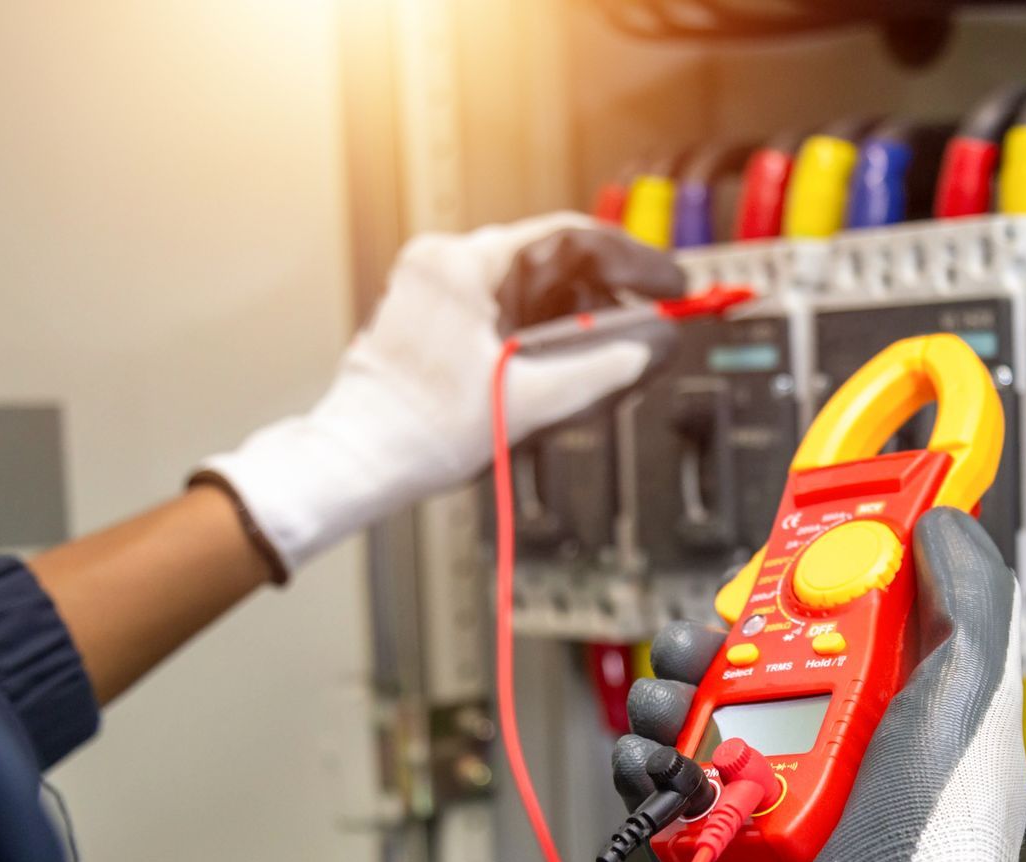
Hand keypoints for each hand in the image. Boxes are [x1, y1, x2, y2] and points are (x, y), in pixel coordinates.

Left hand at [195, 213, 684, 577]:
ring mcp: (432, 288)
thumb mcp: (529, 402)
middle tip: (645, 319)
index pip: (569, 237)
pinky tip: (558, 357)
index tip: (666, 282)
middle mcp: (443, 264)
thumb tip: (646, 350)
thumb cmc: (418, 431)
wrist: (359, 460)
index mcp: (463, 266)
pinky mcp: (430, 316)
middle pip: (549, 260)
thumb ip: (599, 371)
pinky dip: (538, 325)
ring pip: (526, 284)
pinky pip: (501, 304)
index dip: (630, 261)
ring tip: (604, 346)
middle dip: (603, 291)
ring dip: (570, 311)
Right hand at [615, 508, 1025, 861]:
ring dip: (664, 700)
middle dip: (708, 641)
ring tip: (665, 713)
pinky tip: (653, 766)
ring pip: (694, 714)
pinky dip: (645, 768)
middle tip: (697, 645)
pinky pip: (666, 785)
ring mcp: (777, 791)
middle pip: (748, 659)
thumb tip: (941, 520)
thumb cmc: (934, 840)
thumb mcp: (972, 693)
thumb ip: (969, 596)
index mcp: (897, 702)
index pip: (837, 616)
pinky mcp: (727, 836)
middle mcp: (835, 742)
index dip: (799, 583)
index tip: (770, 565)